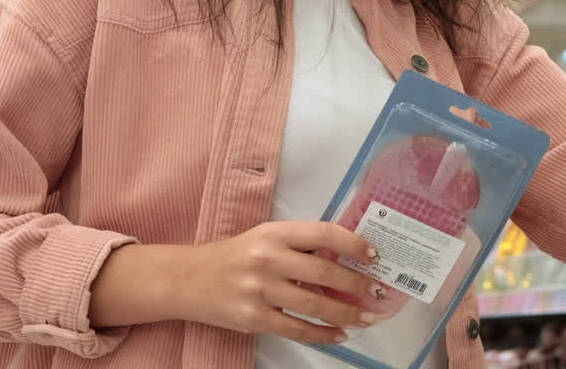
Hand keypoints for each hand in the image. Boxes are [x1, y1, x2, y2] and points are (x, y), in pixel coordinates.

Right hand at [89, 222, 388, 343]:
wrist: (188, 279)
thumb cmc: (234, 255)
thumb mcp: (265, 237)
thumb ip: (300, 244)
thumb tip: (345, 255)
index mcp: (275, 232)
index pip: (323, 233)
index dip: (353, 243)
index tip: (373, 255)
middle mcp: (268, 258)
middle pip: (325, 272)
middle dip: (358, 284)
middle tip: (377, 293)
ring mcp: (260, 290)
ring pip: (315, 305)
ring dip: (347, 313)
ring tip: (367, 317)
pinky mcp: (253, 318)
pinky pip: (297, 328)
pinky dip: (322, 334)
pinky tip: (339, 334)